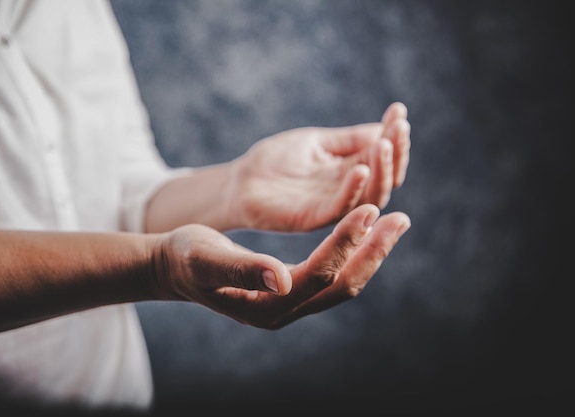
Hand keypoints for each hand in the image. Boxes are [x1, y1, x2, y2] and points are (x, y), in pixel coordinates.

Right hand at [150, 204, 409, 328]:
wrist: (174, 267)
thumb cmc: (185, 258)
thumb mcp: (206, 260)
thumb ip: (242, 268)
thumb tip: (282, 279)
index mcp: (266, 307)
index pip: (318, 275)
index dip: (345, 242)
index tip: (369, 209)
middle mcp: (284, 311)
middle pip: (341, 285)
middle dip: (373, 252)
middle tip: (400, 218)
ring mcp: (290, 304)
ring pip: (342, 282)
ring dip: (370, 252)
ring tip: (394, 220)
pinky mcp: (292, 291)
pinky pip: (332, 274)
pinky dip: (353, 251)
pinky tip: (366, 230)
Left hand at [227, 102, 410, 231]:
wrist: (240, 182)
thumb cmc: (276, 161)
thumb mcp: (317, 143)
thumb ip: (348, 140)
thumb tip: (384, 128)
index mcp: (349, 173)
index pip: (381, 158)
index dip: (393, 137)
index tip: (399, 113)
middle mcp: (346, 192)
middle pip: (384, 179)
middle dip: (395, 154)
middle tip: (398, 129)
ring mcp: (331, 206)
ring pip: (369, 196)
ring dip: (381, 172)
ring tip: (383, 146)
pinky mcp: (312, 218)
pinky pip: (339, 208)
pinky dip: (352, 190)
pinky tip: (360, 170)